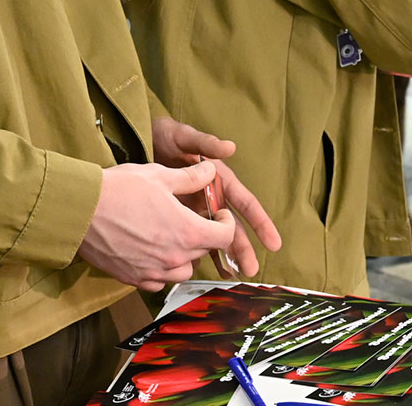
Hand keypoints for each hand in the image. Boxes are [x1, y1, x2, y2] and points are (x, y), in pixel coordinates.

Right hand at [77, 161, 239, 290]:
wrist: (80, 211)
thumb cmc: (119, 190)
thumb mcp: (160, 175)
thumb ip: (191, 177)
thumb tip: (211, 171)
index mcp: (187, 231)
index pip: (225, 236)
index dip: (226, 223)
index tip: (219, 214)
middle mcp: (174, 257)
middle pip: (204, 251)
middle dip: (204, 235)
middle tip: (192, 219)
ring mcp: (154, 271)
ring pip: (183, 270)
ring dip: (185, 255)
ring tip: (173, 236)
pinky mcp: (134, 279)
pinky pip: (159, 281)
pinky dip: (162, 270)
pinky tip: (152, 252)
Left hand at [151, 118, 282, 275]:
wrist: (138, 142)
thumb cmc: (166, 137)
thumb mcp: (184, 137)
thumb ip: (205, 143)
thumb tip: (230, 146)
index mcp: (219, 180)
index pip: (245, 203)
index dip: (260, 223)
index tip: (273, 243)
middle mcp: (212, 197)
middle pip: (232, 226)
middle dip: (243, 248)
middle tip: (251, 270)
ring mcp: (196, 209)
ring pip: (214, 236)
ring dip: (224, 255)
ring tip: (232, 276)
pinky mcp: (180, 216)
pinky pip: (192, 237)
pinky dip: (199, 252)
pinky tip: (201, 268)